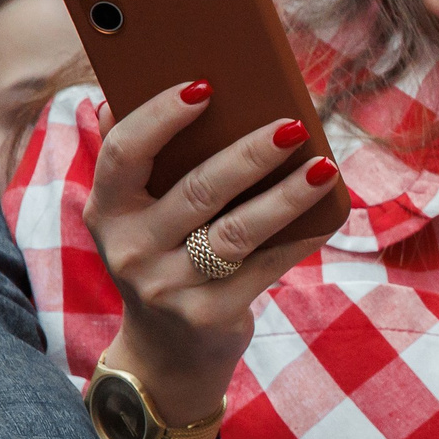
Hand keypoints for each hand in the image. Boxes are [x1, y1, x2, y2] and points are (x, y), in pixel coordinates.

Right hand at [83, 84, 340, 419]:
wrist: (166, 353)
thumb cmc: (164, 258)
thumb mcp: (140, 217)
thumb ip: (147, 164)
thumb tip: (163, 93)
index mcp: (107, 210)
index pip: (124, 152)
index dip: (161, 116)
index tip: (205, 85)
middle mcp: (130, 249)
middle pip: (198, 190)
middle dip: (250, 154)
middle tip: (291, 124)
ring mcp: (168, 287)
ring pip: (238, 231)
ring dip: (287, 196)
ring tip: (324, 167)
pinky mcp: (209, 315)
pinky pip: (267, 267)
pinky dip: (302, 237)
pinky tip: (330, 210)